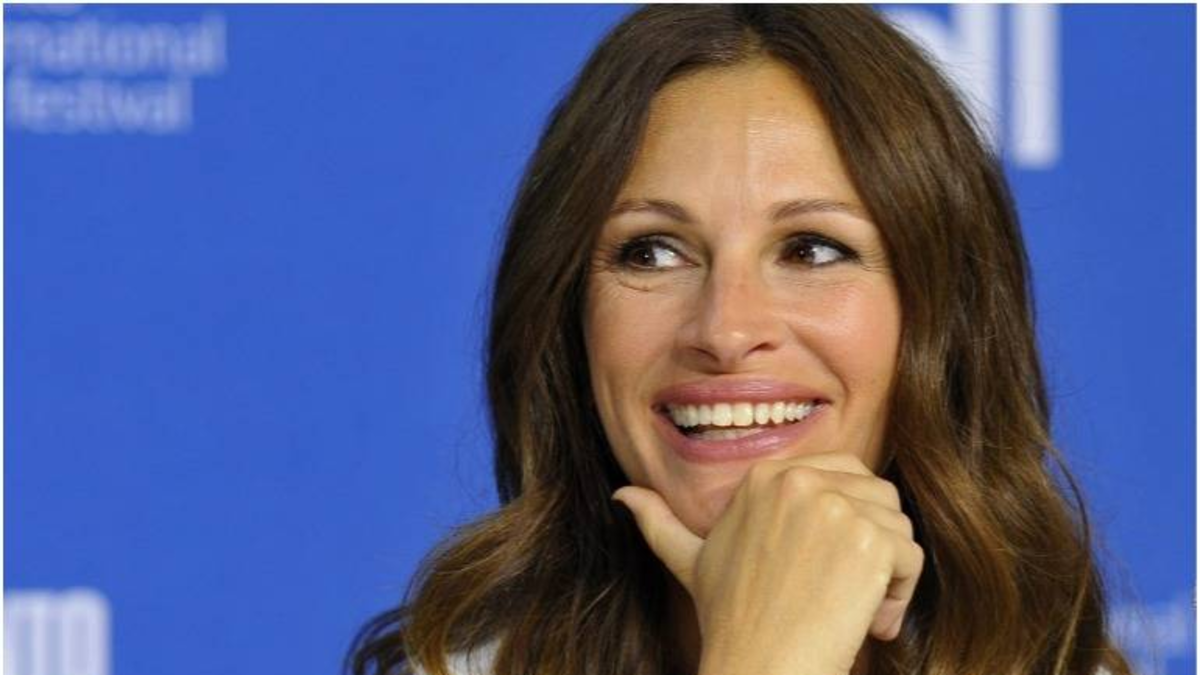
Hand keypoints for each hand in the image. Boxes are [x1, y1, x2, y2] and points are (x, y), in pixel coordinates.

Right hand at [613, 453, 923, 674]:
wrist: (758, 667)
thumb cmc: (729, 620)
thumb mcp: (690, 562)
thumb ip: (660, 523)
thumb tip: (622, 495)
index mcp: (764, 476)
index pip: (840, 476)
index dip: (843, 528)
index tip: (821, 574)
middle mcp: (798, 479)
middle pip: (876, 495)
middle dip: (872, 547)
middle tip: (844, 597)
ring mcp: (834, 506)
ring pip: (898, 525)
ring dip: (888, 575)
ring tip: (854, 613)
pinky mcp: (868, 538)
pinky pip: (911, 555)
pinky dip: (900, 597)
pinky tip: (868, 623)